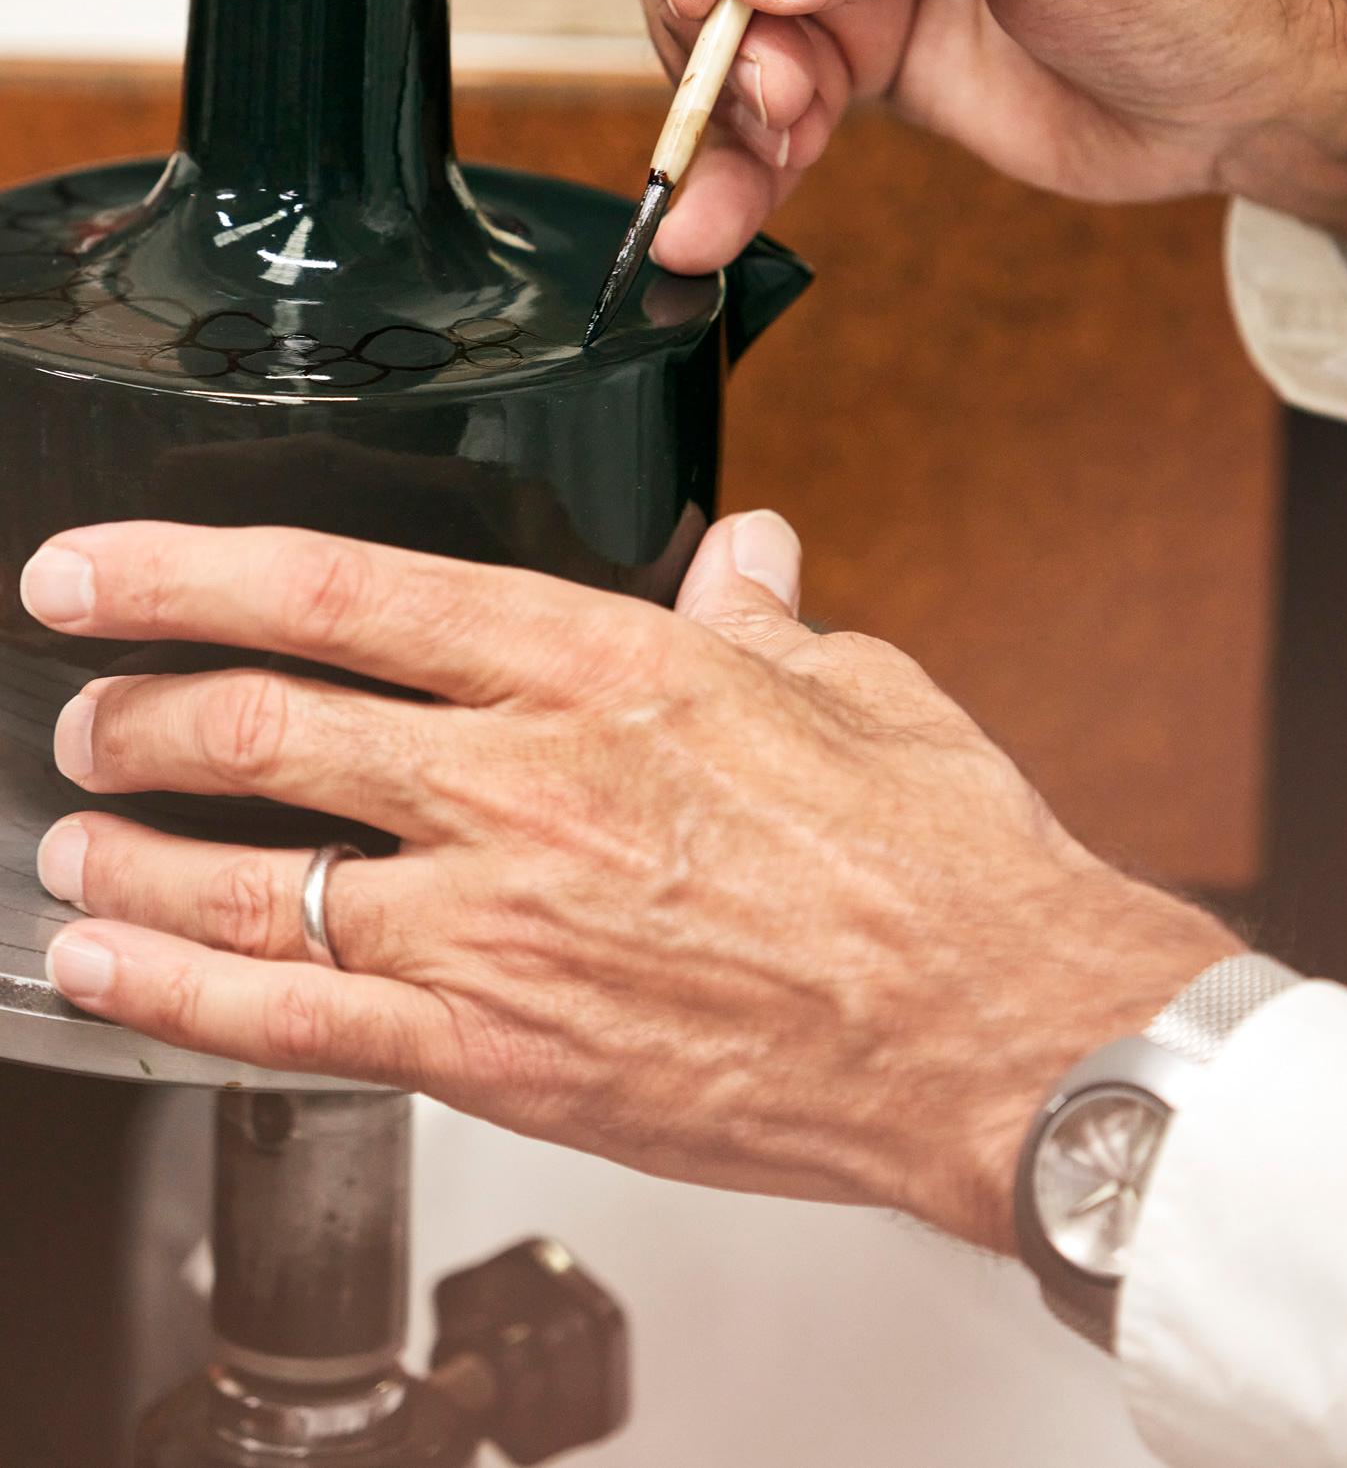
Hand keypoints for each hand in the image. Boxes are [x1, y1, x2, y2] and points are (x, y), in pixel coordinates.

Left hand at [27, 515, 1231, 1253]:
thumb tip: (747, 553)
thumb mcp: (854, 689)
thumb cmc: (936, 863)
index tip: (101, 568)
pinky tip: (112, 966)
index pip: (345, 590)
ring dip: (131, 852)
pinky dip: (177, 993)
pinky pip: (296, 1027)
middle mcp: (526, 783)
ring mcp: (500, 926)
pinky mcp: (501, 1054)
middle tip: (84, 703)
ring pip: (251, 881)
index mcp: (605, 666)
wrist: (992, 1034)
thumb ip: (763, 614)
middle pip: (260, 728)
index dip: (189, 570)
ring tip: (73, 834)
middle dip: (132, 707)